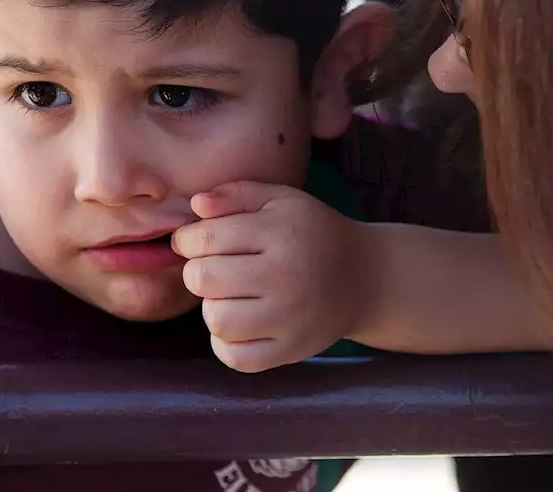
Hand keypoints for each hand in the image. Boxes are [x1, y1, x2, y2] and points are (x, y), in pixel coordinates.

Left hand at [172, 182, 372, 372]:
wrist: (364, 278)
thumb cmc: (312, 234)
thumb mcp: (281, 200)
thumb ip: (235, 195)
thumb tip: (195, 205)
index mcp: (279, 231)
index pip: (205, 239)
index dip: (187, 241)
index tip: (195, 243)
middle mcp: (285, 275)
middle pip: (203, 279)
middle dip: (198, 272)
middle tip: (215, 269)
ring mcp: (289, 317)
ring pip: (216, 320)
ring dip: (213, 307)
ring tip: (230, 296)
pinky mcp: (291, 349)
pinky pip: (235, 357)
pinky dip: (226, 343)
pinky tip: (239, 324)